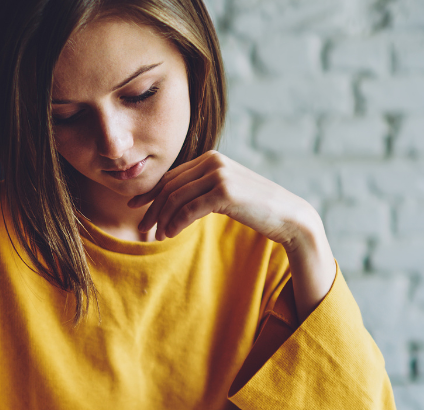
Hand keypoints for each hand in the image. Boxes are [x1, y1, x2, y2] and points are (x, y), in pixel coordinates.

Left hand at [129, 150, 336, 317]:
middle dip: (152, 209)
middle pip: (169, 186)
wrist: (287, 215)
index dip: (150, 193)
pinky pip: (188, 209)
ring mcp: (219, 175)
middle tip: (142, 229)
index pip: (171, 176)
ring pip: (175, 198)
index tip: (136, 208)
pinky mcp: (225, 192)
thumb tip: (172, 202)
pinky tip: (171, 234)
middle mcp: (213, 161)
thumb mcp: (224, 192)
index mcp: (210, 158)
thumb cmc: (254, 207)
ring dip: (162, 220)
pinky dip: (175, 224)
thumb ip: (201, 190)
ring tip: (158, 237)